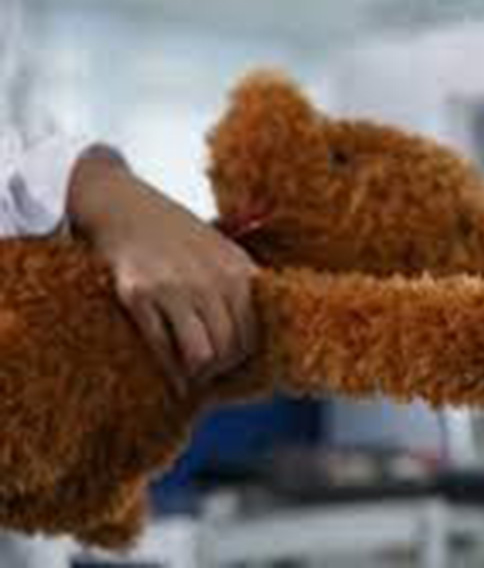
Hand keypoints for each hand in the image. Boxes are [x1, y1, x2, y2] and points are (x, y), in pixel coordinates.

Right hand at [67, 145, 257, 392]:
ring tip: (192, 377)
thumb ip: (243, 283)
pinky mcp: (139, 294)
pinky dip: (170, 370)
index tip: (230, 365)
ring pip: (202, 355)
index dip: (242, 357)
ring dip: (198, 374)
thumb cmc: (176, 233)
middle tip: (209, 376)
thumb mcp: (222, 249)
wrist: (123, 205)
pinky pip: (162, 347)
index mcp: (238, 269)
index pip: (253, 333)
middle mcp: (211, 279)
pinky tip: (173, 377)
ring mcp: (175, 287)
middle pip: (229, 349)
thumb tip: (260, 333)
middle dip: (220, 370)